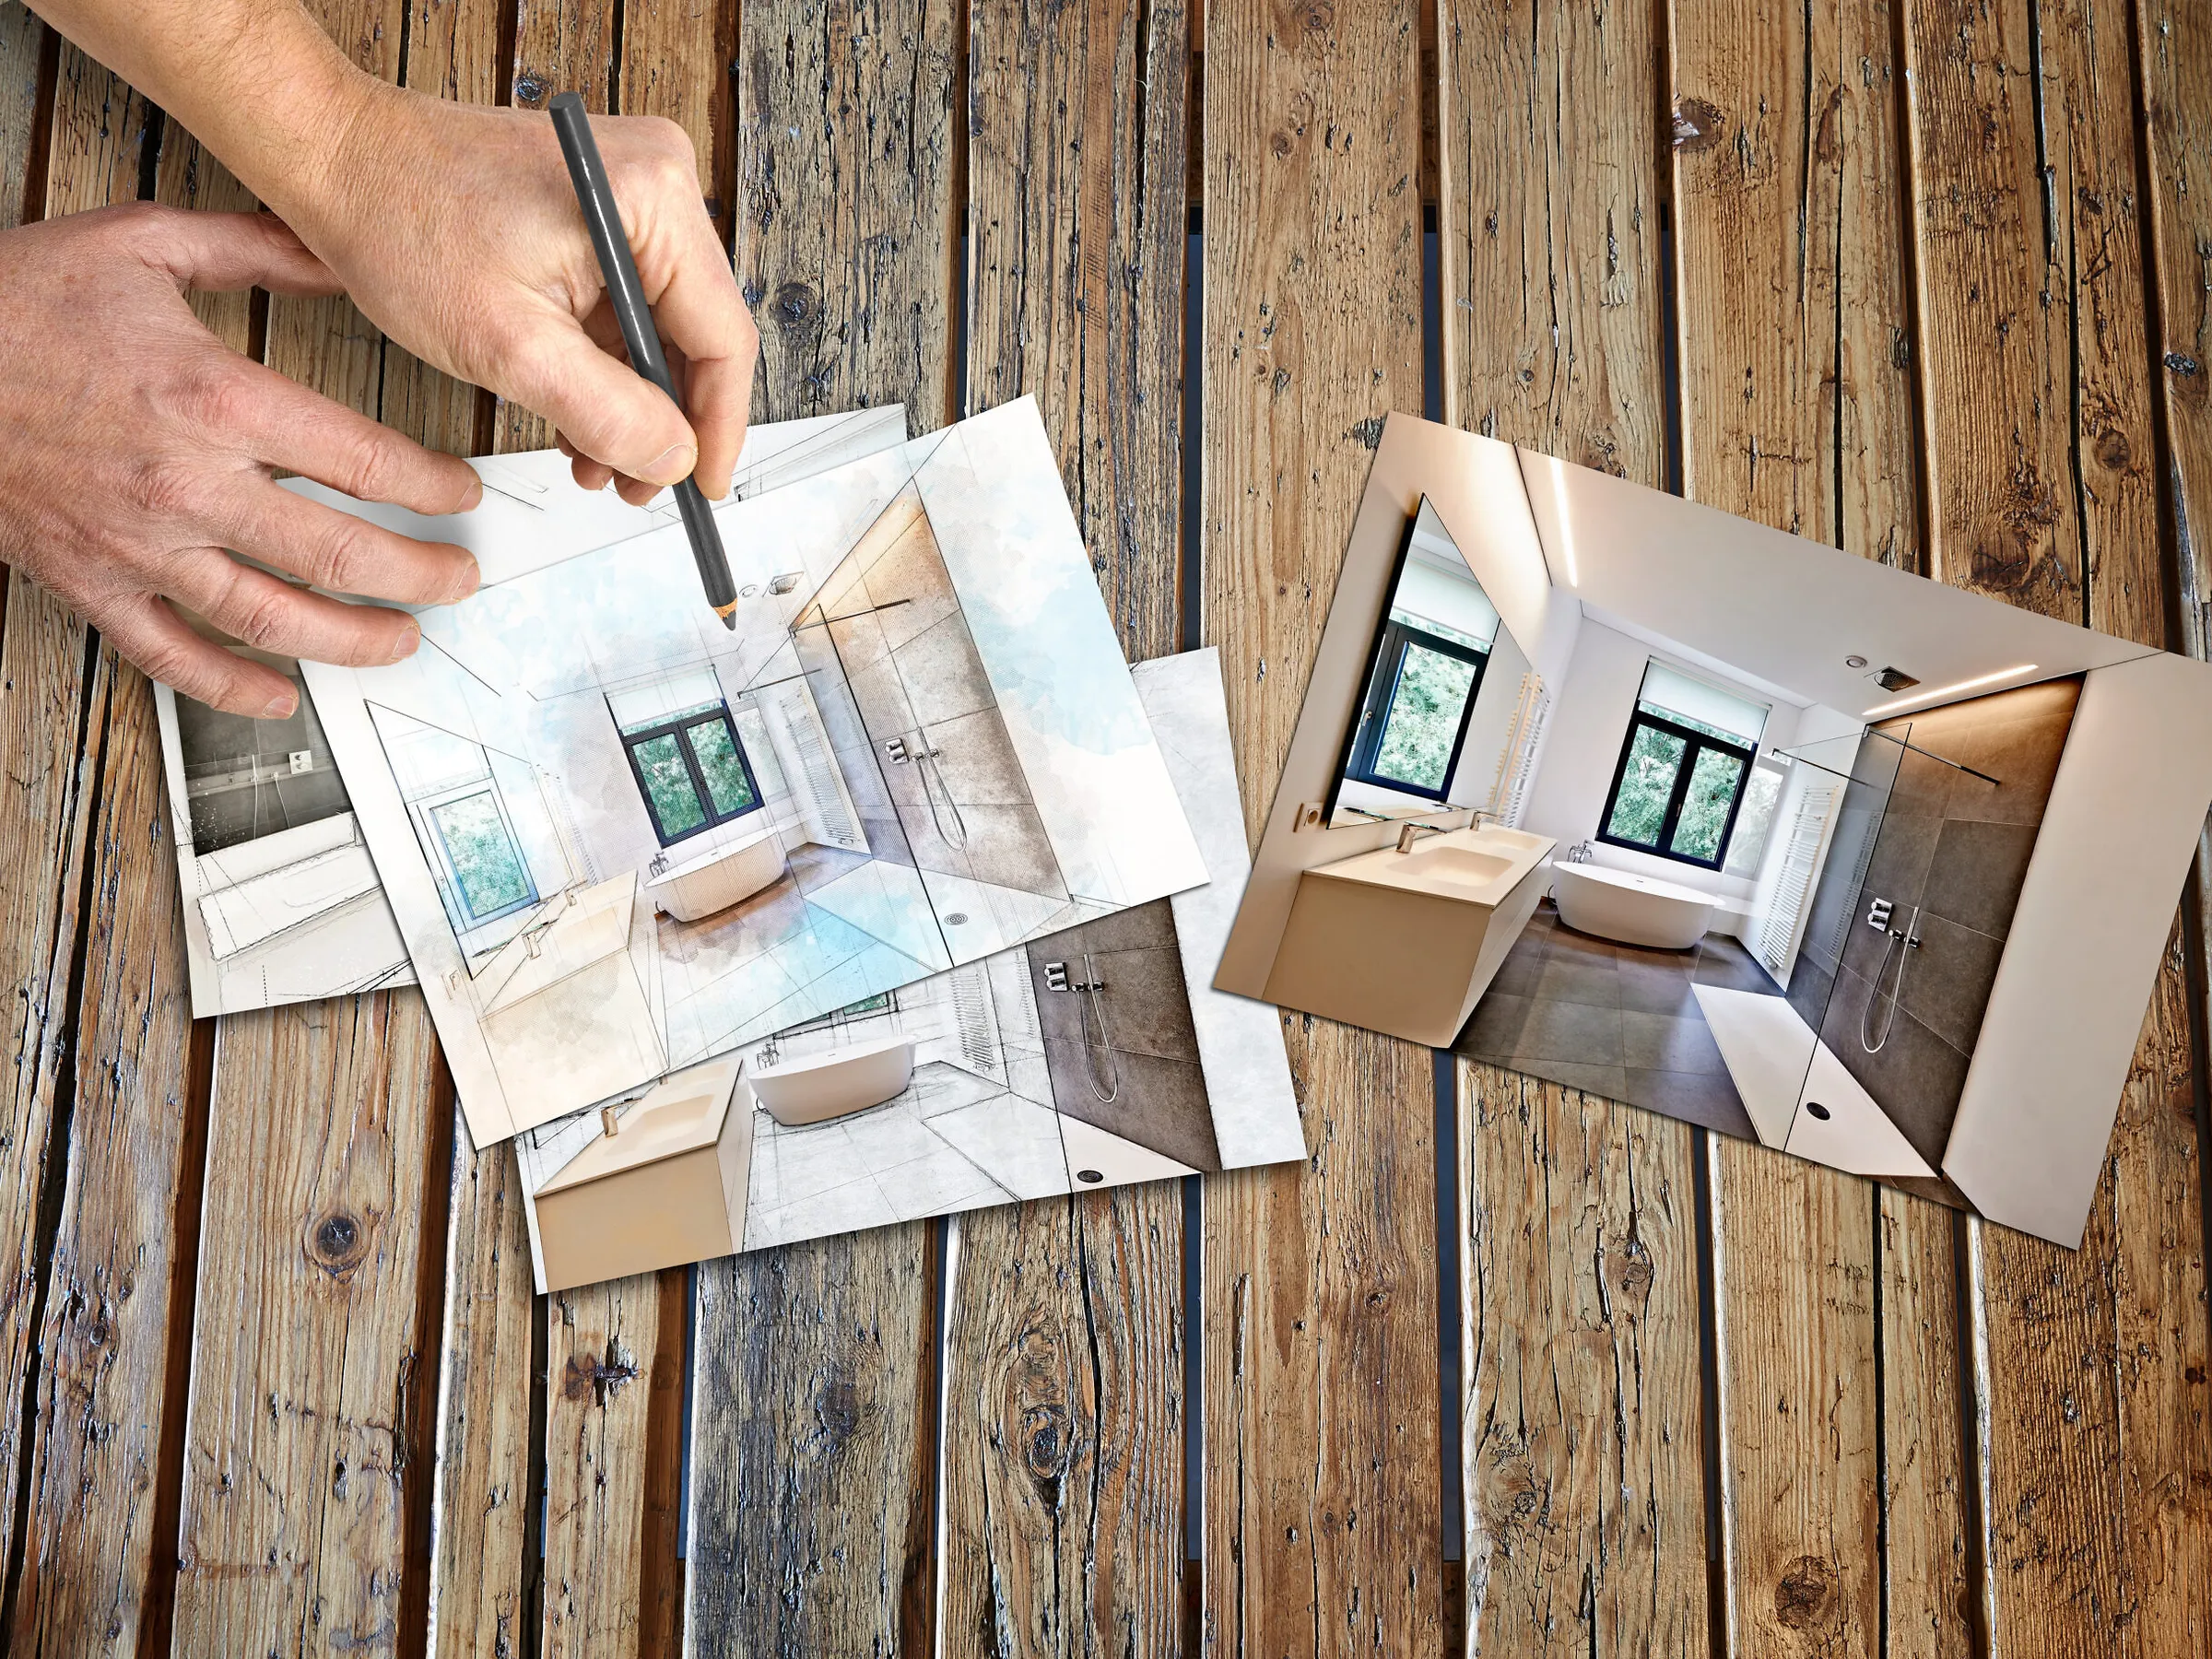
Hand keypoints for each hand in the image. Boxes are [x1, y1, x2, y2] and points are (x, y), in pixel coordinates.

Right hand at [0, 205, 483, 714]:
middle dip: (419, 576)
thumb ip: (257, 248)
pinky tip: (282, 695)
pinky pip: (174, 657)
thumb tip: (343, 252)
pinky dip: (235, 688)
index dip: (433, 488)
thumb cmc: (15, 302)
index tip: (462, 496)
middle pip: (338, 555)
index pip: (364, 463)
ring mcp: (139, 545)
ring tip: (404, 640)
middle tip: (459, 580)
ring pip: (273, 620)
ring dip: (354, 641)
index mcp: (214, 400)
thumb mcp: (143, 245)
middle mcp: (185, 484)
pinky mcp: (92, 583)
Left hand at [285, 88, 758, 506]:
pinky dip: (605, 365)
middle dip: (665, 419)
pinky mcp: (598, 210)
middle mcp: (657, 184)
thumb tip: (674, 461)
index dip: (718, 427)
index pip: (723, 337)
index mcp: (653, 200)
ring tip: (592, 458)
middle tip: (633, 483)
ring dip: (631, 401)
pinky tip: (574, 410)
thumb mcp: (511, 346)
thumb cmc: (402, 223)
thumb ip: (608, 414)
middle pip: (698, 334)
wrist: (335, 162)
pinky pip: (625, 306)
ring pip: (661, 329)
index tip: (701, 488)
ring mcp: (629, 195)